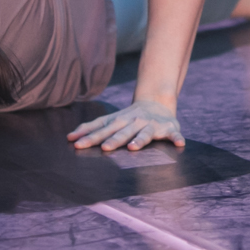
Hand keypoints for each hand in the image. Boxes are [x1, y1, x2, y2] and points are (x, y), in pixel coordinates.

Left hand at [68, 99, 183, 151]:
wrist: (158, 102)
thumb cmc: (129, 117)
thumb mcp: (111, 119)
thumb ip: (93, 128)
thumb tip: (69, 136)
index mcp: (120, 120)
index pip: (103, 129)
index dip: (90, 136)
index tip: (77, 144)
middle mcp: (135, 122)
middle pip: (122, 131)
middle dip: (114, 139)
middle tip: (105, 148)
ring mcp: (152, 125)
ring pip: (145, 133)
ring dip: (140, 140)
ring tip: (133, 148)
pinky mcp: (169, 128)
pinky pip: (174, 134)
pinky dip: (177, 138)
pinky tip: (180, 144)